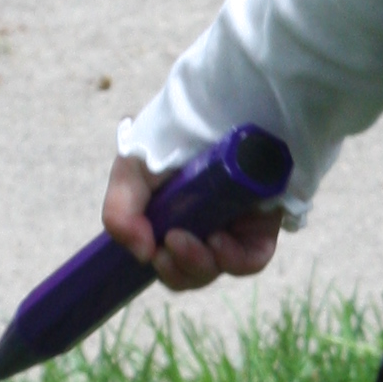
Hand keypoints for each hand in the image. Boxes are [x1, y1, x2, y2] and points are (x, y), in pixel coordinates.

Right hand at [103, 152, 284, 293]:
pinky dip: (232, 258)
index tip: (151, 251)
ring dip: (198, 263)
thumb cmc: (171, 137)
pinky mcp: (262, 224)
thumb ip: (120, 212)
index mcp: (173, 222)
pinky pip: (251, 259)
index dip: (163, 267)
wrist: (216, 106)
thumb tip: (141, 253)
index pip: (169, 264)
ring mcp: (235, 228)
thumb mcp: (131, 171)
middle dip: (178, 270)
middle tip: (170, 245)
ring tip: (192, 238)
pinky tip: (219, 239)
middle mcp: (204, 228)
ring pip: (217, 269)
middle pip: (191, 275)